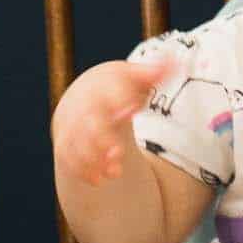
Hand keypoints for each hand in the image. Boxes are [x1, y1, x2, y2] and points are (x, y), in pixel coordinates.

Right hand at [51, 55, 173, 188]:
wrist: (80, 98)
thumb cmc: (115, 88)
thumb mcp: (133, 77)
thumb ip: (154, 73)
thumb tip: (176, 62)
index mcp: (103, 86)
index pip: (109, 91)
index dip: (119, 100)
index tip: (133, 109)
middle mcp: (84, 107)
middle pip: (89, 121)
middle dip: (102, 138)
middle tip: (119, 153)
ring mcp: (73, 126)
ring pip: (77, 144)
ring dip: (94, 159)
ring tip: (116, 172)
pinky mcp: (66, 144)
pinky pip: (69, 159)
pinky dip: (83, 171)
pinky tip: (101, 180)